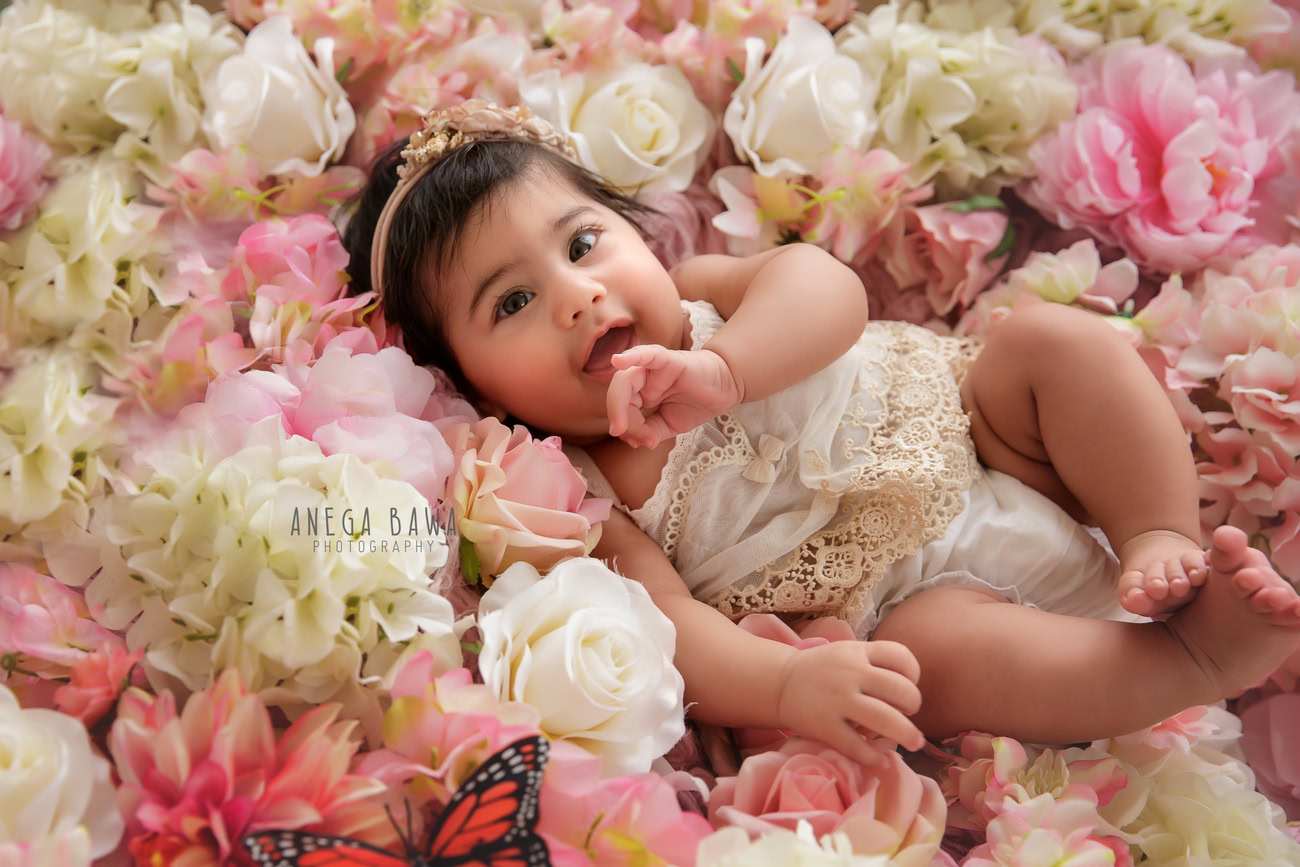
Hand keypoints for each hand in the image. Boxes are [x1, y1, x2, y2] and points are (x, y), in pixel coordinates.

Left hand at [606, 346, 743, 448]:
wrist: (725, 390)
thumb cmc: (696, 403)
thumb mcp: (669, 425)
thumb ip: (650, 432)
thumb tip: (637, 442)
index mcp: (640, 391)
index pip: (621, 406)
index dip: (623, 425)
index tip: (635, 442)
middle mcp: (643, 377)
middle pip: (618, 392)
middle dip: (616, 414)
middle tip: (620, 432)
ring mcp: (654, 368)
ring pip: (626, 379)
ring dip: (619, 402)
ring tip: (623, 425)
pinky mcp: (670, 360)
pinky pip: (649, 355)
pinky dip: (632, 356)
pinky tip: (618, 361)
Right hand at [775, 640, 924, 767]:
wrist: (780, 683)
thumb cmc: (822, 671)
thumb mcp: (847, 653)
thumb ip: (875, 665)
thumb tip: (909, 693)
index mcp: (857, 652)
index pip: (900, 656)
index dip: (913, 673)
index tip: (908, 686)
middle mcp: (850, 673)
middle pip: (900, 689)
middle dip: (913, 704)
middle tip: (908, 714)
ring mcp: (837, 700)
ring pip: (885, 718)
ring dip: (907, 734)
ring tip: (914, 743)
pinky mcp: (824, 727)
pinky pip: (857, 746)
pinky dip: (874, 757)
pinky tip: (880, 761)